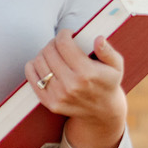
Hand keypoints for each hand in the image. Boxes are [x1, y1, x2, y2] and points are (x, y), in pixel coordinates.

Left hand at [26, 30, 126, 147]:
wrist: (102, 113)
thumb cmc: (108, 83)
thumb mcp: (116, 66)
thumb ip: (108, 51)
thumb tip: (98, 39)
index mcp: (87, 73)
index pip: (63, 44)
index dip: (64, 34)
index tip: (68, 34)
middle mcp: (71, 85)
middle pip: (49, 51)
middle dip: (54, 42)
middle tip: (61, 43)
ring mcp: (58, 95)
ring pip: (39, 61)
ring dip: (44, 53)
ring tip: (54, 53)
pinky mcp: (49, 102)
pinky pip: (31, 76)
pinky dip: (33, 66)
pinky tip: (44, 63)